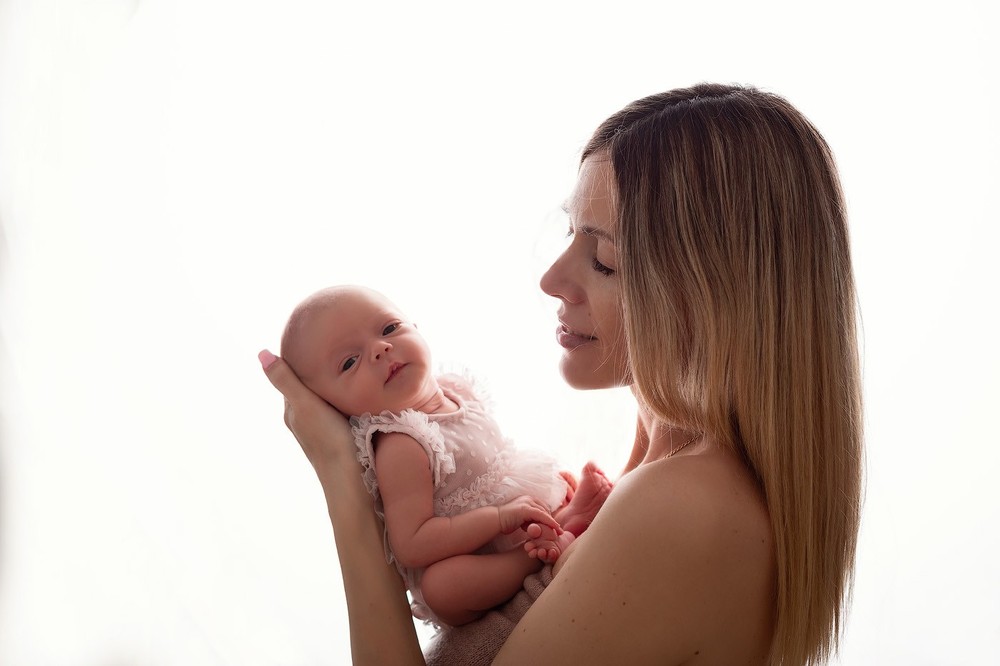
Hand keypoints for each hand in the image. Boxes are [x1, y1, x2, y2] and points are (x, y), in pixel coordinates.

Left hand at [259, 349, 352, 470]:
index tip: (313, 341)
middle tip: (334, 351)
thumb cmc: (327, 438)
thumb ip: (285, 379)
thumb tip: (261, 353)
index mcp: (292, 410)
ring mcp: (320, 430)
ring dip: (330, 387)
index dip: (300, 361)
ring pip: (322, 401)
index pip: (293, 378)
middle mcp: (303, 420)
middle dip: (317, 373)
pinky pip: (336, 410)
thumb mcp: (305, 403)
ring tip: (346, 369)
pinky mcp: (337, 436)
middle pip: (308, 389)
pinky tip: (354, 395)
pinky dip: (341, 399)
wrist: (349, 477)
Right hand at [496, 495, 562, 534]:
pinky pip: (542, 515)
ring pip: (545, 512)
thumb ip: (530, 520)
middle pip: (546, 510)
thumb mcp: (522, 520)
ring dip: (552, 523)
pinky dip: (549, 522)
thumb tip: (539, 526)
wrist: (495, 521)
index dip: (550, 518)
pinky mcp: (526, 509)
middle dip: (552, 521)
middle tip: (559, 532)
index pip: (543, 508)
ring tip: (557, 532)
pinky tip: (555, 528)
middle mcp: (529, 498)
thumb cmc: (507, 522)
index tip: (557, 527)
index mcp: (528, 499)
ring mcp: (527, 502)